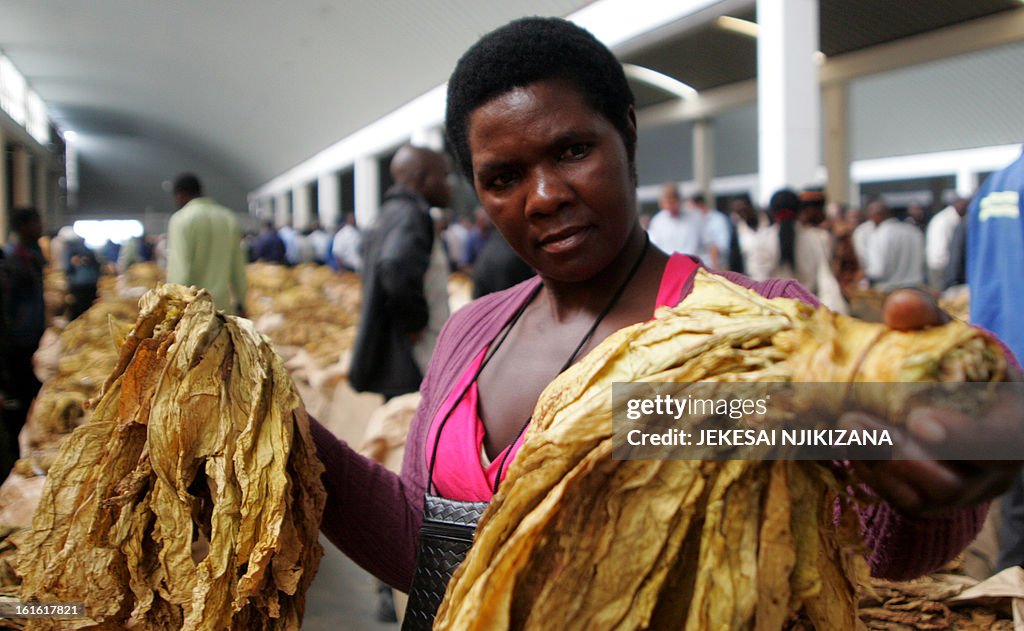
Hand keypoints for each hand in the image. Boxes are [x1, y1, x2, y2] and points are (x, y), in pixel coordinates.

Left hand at [840, 289, 1022, 515]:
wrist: (957, 404)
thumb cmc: (958, 366)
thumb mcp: (951, 338)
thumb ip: (929, 320)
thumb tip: (900, 304)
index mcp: (1015, 427)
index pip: (1001, 442)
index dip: (964, 436)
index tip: (917, 418)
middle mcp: (996, 470)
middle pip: (954, 480)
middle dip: (900, 452)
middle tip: (851, 420)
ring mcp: (965, 491)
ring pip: (925, 495)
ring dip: (878, 462)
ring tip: (843, 426)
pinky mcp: (933, 503)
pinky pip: (903, 500)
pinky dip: (872, 473)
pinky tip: (846, 444)